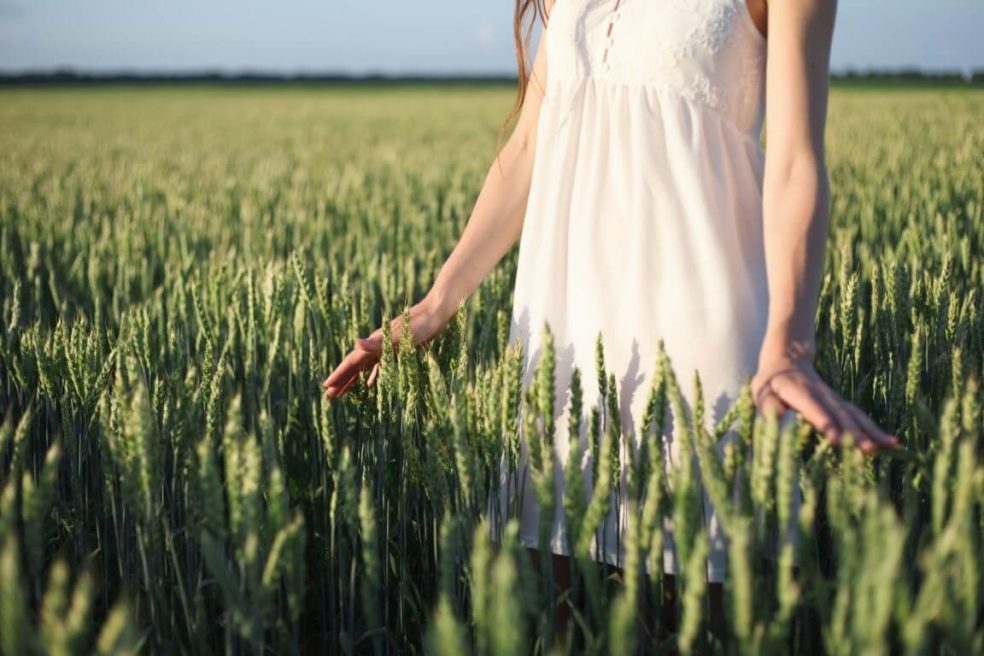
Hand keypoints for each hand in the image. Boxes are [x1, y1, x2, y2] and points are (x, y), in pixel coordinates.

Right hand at [322, 293, 453, 398]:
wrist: (436, 313)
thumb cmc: (420, 325)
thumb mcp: (400, 336)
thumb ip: (377, 342)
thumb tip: (356, 344)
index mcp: (375, 344)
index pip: (352, 362)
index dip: (339, 375)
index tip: (326, 387)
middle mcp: (376, 346)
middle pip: (354, 367)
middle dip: (342, 381)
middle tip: (329, 396)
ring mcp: (385, 348)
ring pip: (364, 368)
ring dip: (353, 380)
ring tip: (342, 393)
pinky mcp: (396, 350)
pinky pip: (379, 367)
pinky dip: (372, 376)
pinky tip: (369, 385)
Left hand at [751, 343, 899, 454]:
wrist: (788, 360)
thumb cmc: (771, 385)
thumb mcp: (762, 393)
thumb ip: (769, 408)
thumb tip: (778, 419)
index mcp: (797, 391)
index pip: (812, 407)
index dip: (824, 422)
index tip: (836, 439)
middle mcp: (820, 394)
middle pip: (839, 413)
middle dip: (854, 432)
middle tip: (868, 450)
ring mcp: (834, 398)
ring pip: (854, 415)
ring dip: (871, 431)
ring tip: (889, 446)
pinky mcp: (842, 404)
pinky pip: (859, 417)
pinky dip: (875, 430)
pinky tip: (891, 443)